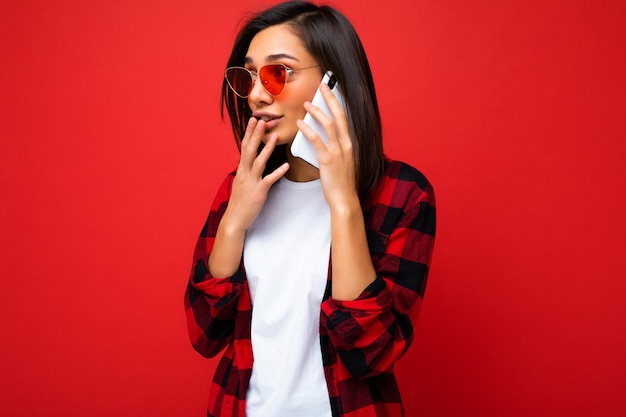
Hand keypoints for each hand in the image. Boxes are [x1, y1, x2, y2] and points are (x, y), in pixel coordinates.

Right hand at [223, 117, 288, 231]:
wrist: (235, 219)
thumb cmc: (240, 202)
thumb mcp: (242, 182)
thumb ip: (247, 171)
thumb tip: (250, 161)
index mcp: (242, 169)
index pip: (245, 147)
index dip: (249, 133)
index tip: (253, 120)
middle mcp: (245, 173)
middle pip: (250, 150)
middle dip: (256, 134)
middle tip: (261, 120)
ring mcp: (251, 182)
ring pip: (259, 162)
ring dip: (267, 148)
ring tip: (275, 137)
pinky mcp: (258, 192)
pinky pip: (269, 180)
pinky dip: (278, 172)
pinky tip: (286, 165)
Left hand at [296, 83, 358, 209]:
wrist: (344, 199)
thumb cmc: (341, 183)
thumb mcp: (342, 162)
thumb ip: (335, 148)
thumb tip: (321, 136)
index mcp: (350, 144)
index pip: (344, 118)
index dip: (337, 103)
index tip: (330, 91)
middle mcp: (346, 145)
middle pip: (339, 115)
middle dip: (330, 98)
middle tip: (322, 86)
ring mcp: (338, 151)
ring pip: (329, 125)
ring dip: (317, 112)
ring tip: (307, 104)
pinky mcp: (328, 160)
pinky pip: (317, 140)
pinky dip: (308, 129)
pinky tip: (300, 123)